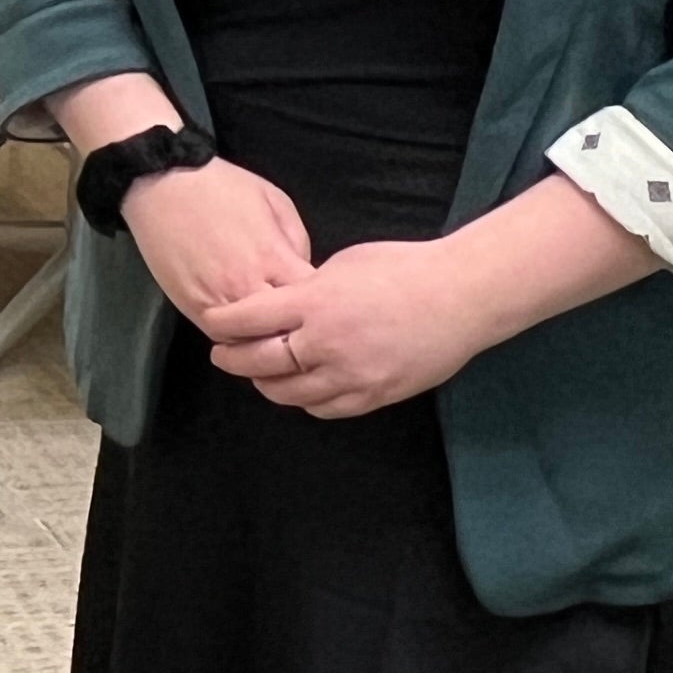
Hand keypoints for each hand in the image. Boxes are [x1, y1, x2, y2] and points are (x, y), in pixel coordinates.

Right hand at [119, 157, 316, 323]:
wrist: (163, 184)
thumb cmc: (224, 187)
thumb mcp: (277, 201)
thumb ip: (298, 242)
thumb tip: (302, 275)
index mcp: (273, 258)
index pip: (312, 302)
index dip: (323, 305)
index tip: (324, 303)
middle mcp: (247, 287)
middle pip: (286, 330)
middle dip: (298, 329)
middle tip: (304, 325)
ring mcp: (218, 301)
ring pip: (254, 343)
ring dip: (267, 340)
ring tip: (276, 334)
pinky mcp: (192, 307)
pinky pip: (223, 338)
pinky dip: (238, 338)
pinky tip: (246, 330)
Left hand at [196, 236, 493, 417]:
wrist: (460, 297)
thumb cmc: (403, 268)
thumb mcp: (343, 264)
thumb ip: (309, 289)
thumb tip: (285, 305)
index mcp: (314, 303)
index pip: (248, 320)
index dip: (223, 324)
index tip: (211, 323)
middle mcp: (326, 344)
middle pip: (260, 363)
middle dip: (233, 359)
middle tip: (222, 355)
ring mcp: (351, 375)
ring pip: (290, 393)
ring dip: (267, 384)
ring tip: (260, 373)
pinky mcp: (374, 395)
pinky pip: (326, 408)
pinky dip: (306, 400)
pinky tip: (301, 388)